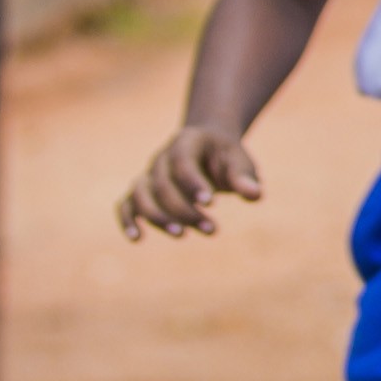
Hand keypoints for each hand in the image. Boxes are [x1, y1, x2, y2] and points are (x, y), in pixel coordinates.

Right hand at [117, 124, 260, 238]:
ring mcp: (149, 174)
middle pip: (163, 185)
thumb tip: (254, 194)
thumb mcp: (240, 162)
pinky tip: (137, 238)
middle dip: (185, 210)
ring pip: (141, 195)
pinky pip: (126, 203)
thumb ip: (244, 177)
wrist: (209, 148)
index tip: (212, 204)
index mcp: (186, 142)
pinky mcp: (143, 190)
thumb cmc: (226, 157)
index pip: (182, 162)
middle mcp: (162, 157)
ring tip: (182, 235)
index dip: (193, 184)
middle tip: (212, 230)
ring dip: (159, 217)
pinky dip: (128, 219)